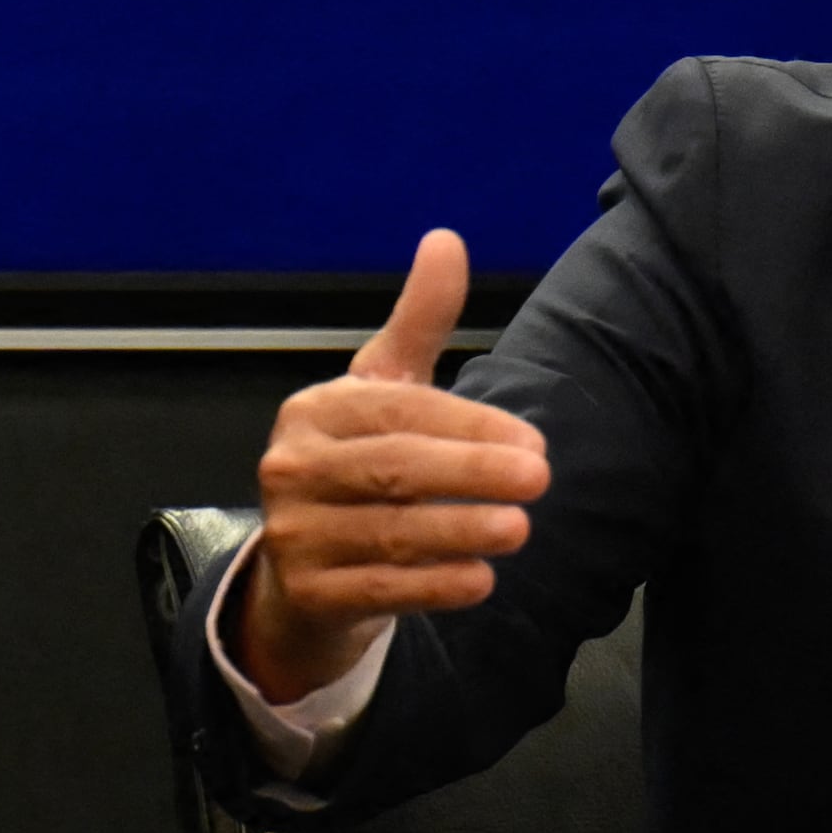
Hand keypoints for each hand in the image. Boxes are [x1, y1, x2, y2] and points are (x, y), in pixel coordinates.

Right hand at [233, 230, 550, 704]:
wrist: (304, 577)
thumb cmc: (358, 468)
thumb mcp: (382, 392)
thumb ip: (419, 322)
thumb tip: (446, 239)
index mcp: (313, 412)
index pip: (396, 412)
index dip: (466, 426)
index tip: (532, 443)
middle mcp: (291, 468)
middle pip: (392, 469)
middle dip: (470, 473)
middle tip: (540, 480)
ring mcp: (293, 535)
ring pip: (388, 532)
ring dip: (459, 531)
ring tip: (519, 529)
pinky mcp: (307, 594)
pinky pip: (378, 589)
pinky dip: (432, 586)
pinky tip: (480, 580)